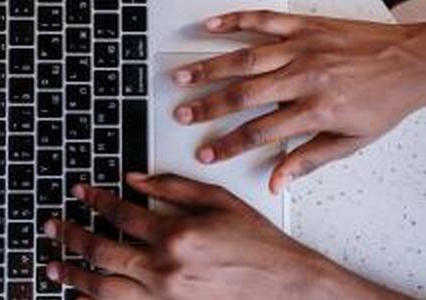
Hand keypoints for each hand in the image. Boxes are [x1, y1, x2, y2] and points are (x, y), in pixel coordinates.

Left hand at [43, 174, 409, 299]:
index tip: (80, 193)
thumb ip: (172, 187)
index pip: (120, 213)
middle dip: (70, 236)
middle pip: (102, 250)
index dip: (94, 200)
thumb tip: (135, 179)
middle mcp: (164, 268)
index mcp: (176, 234)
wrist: (285, 286)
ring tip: (53, 266)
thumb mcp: (218, 201)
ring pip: (103, 286)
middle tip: (52, 227)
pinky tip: (80, 298)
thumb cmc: (257, 244)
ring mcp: (164, 296)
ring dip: (73, 275)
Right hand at [172, 11, 425, 192]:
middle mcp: (304, 77)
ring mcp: (302, 48)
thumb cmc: (384, 99)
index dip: (228, 145)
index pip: (259, 132)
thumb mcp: (351, 141)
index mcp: (315, 109)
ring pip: (245, 59)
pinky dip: (235, 22)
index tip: (206, 152)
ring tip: (182, 75)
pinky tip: (211, 26)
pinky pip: (264, 21)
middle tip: (180, 113)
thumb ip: (309, 160)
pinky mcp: (305, 27)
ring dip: (209, 68)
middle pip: (243, 94)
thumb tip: (278, 181)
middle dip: (206, 106)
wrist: (416, 60)